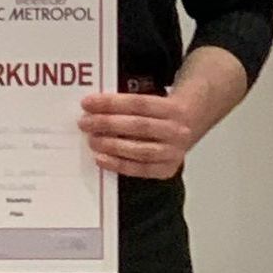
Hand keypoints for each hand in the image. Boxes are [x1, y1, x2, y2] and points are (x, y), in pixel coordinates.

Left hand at [79, 89, 197, 179]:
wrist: (187, 128)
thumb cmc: (159, 116)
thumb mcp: (151, 103)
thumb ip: (127, 106)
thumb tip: (94, 109)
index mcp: (172, 108)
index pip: (139, 103)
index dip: (111, 103)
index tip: (88, 103)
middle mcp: (177, 130)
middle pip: (139, 126)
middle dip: (108, 124)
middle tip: (85, 123)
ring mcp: (174, 152)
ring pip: (140, 150)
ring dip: (112, 146)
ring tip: (92, 140)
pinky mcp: (167, 169)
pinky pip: (141, 169)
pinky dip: (119, 165)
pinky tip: (102, 159)